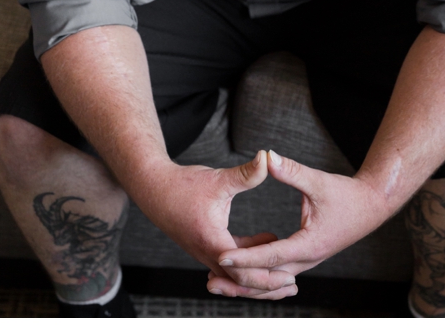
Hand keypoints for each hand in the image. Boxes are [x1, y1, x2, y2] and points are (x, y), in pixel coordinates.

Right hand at [130, 150, 296, 299]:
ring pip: (234, 274)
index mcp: (212, 241)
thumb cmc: (183, 184)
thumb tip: (268, 158)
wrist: (152, 187)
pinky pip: (228, 259)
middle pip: (241, 281)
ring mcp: (204, 251)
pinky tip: (266, 239)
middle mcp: (207, 252)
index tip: (290, 278)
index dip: (268, 278)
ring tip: (283, 271)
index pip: (244, 272)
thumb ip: (246, 174)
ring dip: (257, 274)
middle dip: (267, 285)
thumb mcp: (218, 179)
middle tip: (292, 285)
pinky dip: (247, 257)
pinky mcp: (204, 245)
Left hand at [210, 150, 391, 296]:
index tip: (220, 255)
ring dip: (246, 281)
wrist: (371, 206)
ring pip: (272, 278)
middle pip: (268, 276)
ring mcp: (306, 260)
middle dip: (239, 278)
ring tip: (215, 281)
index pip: (271, 255)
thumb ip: (291, 171)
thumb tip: (267, 156)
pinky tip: (237, 266)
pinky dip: (257, 272)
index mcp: (310, 244)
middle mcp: (308, 258)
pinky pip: (277, 270)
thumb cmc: (346, 194)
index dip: (245, 256)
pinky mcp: (304, 256)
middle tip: (208, 279)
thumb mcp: (318, 181)